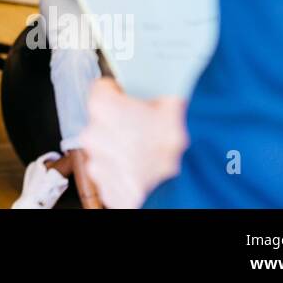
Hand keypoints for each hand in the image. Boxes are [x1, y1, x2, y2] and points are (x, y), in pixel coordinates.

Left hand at [80, 78, 188, 208]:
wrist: (188, 193)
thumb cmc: (180, 151)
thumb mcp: (176, 104)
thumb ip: (157, 92)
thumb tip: (162, 89)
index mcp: (104, 107)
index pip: (102, 89)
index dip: (120, 93)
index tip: (132, 99)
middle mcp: (93, 136)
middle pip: (104, 122)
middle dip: (124, 124)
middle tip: (150, 130)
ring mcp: (98, 166)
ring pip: (108, 150)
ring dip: (124, 151)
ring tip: (152, 155)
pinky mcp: (108, 191)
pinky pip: (114, 175)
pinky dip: (127, 174)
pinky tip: (148, 173)